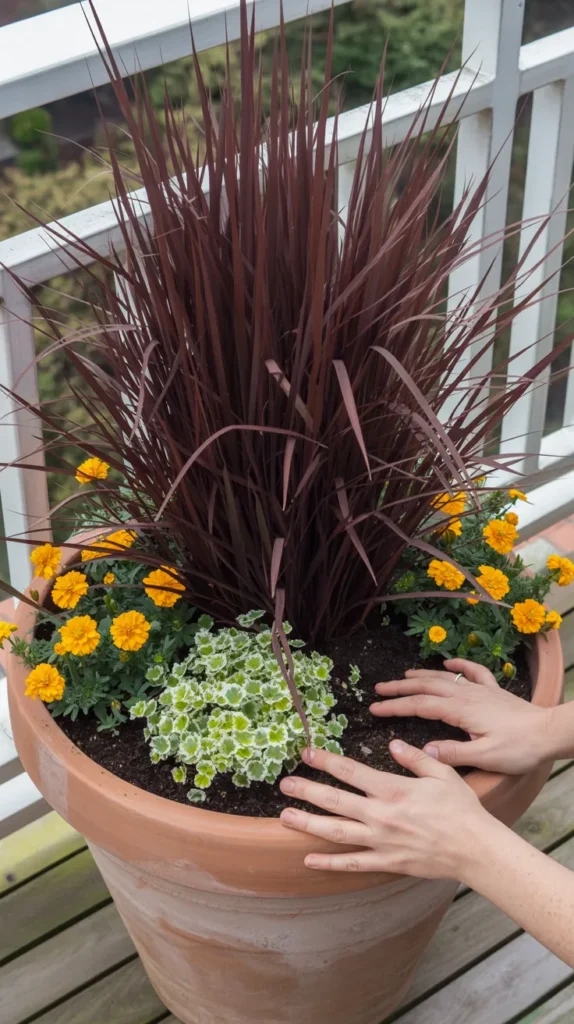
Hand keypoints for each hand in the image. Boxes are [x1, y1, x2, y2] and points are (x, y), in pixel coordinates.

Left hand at [279, 743, 489, 878]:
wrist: (475, 848)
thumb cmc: (461, 808)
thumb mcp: (441, 773)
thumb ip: (414, 757)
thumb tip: (392, 744)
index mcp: (393, 789)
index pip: (351, 771)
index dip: (326, 761)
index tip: (307, 753)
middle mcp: (381, 815)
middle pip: (335, 800)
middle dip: (307, 790)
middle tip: (284, 784)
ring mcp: (381, 841)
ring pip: (336, 831)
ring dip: (308, 823)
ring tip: (284, 816)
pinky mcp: (386, 862)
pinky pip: (352, 863)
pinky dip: (329, 863)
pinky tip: (308, 859)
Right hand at [370, 658, 552, 774]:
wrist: (549, 732)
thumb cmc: (519, 748)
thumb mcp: (485, 757)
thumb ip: (453, 753)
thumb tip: (424, 751)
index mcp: (460, 710)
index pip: (419, 706)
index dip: (395, 707)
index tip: (374, 708)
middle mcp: (466, 695)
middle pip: (426, 687)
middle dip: (400, 688)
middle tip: (378, 690)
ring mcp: (480, 690)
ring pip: (444, 678)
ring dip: (421, 676)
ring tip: (402, 677)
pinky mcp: (493, 691)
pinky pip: (473, 672)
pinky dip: (458, 666)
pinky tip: (449, 664)